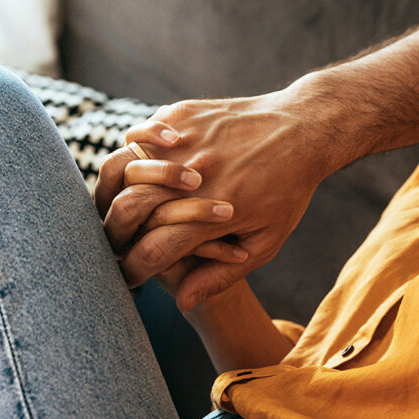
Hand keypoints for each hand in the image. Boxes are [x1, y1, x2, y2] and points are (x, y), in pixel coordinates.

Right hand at [95, 83, 347, 310]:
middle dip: (114, 234)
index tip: (130, 276)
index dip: (133, 270)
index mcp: (216, 212)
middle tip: (117, 242)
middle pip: (127, 210)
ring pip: (122, 167)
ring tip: (122, 203)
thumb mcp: (268, 239)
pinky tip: (142, 160)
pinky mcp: (184, 115)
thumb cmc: (290, 189)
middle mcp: (196, 177)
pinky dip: (133, 150)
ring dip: (113, 191)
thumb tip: (182, 303)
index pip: (150, 252)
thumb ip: (223, 275)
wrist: (305, 128)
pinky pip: (139, 133)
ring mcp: (188, 141)